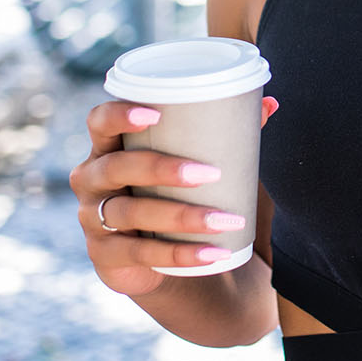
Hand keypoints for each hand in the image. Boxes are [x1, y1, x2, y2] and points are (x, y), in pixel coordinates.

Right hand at [67, 95, 277, 297]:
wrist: (153, 255)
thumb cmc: (169, 192)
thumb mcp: (186, 163)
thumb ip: (223, 134)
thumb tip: (270, 104)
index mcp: (107, 147)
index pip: (99, 121)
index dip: (119, 115)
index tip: (154, 114)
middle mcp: (91, 180)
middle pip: (116, 167)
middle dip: (162, 168)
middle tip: (209, 172)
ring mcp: (93, 220)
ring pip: (131, 214)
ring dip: (181, 216)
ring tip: (224, 219)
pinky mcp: (105, 256)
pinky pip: (142, 254)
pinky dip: (182, 255)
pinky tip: (214, 254)